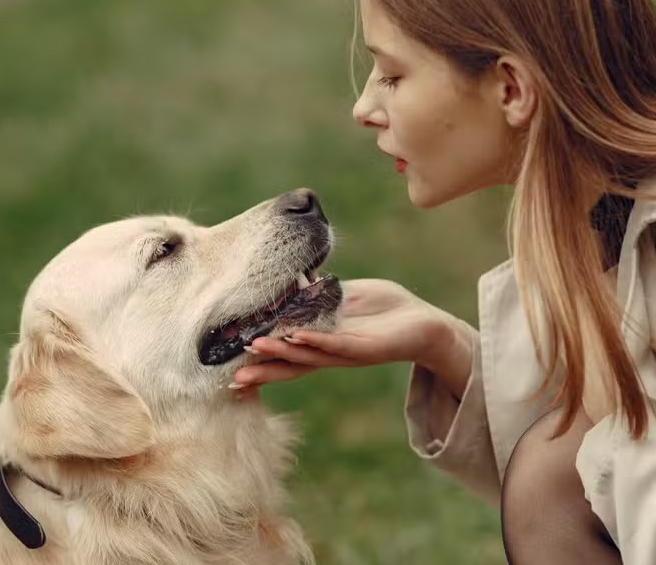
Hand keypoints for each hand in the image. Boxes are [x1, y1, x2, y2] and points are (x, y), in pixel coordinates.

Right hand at [232, 279, 474, 397]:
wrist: (424, 324)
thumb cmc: (383, 310)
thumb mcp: (342, 297)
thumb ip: (316, 293)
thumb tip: (290, 279)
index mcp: (320, 341)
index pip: (283, 351)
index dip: (258, 358)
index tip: (231, 364)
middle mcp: (328, 352)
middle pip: (289, 363)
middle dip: (262, 369)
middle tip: (233, 375)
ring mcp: (345, 352)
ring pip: (307, 354)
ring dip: (281, 351)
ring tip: (255, 346)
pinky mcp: (366, 348)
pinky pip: (336, 345)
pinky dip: (316, 341)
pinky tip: (297, 337)